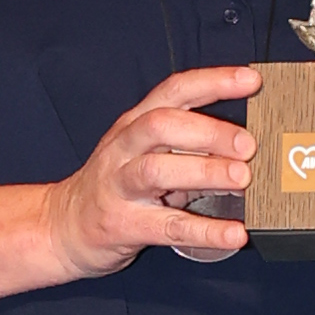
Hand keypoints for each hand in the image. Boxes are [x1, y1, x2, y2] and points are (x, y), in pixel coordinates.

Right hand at [45, 66, 260, 276]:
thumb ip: (193, 146)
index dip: (213, 81)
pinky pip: (166, 226)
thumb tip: (251, 148)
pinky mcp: (122, 225)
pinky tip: (234, 233)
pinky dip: (204, 231)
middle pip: (162, 125)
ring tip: (242, 179)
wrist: (64, 227)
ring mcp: (119, 186)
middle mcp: (125, 149)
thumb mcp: (149, 154)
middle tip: (249, 145)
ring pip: (157, 170)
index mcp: (136, 124)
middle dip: (208, 130)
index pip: (174, 91)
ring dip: (204, 171)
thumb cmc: (119, 186)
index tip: (251, 80)